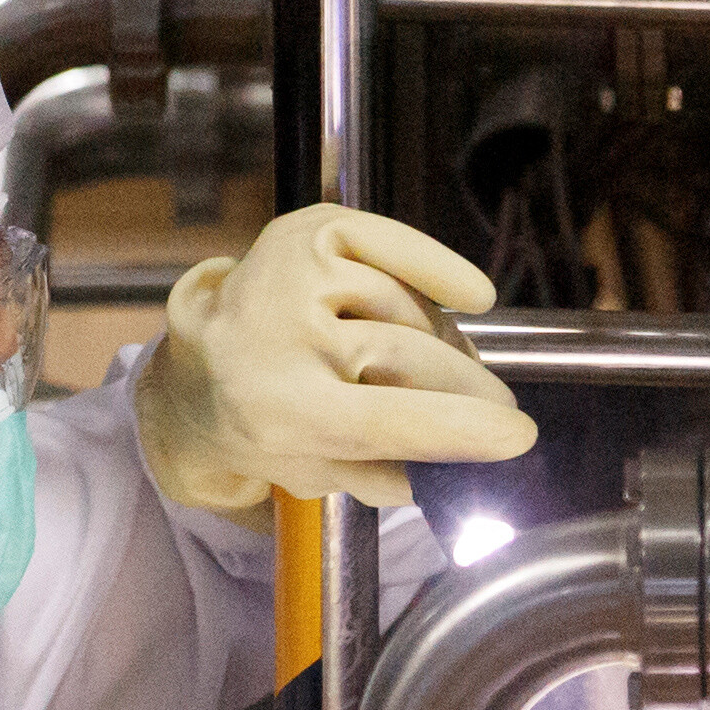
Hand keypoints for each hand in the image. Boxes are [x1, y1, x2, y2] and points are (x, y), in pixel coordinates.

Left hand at [133, 204, 537, 513]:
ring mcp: (287, 274)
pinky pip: (393, 246)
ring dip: (443, 344)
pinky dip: (437, 270)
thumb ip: (391, 471)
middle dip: (470, 389)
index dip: (464, 428)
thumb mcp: (318, 475)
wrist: (190, 377)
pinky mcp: (301, 234)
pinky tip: (471, 294)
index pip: (391, 419)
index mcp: (275, 412)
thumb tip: (473, 454)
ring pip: (407, 309)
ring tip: (447, 367)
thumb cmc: (261, 434)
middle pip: (409, 358)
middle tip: (500, 407)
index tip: (519, 434)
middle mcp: (275, 336)